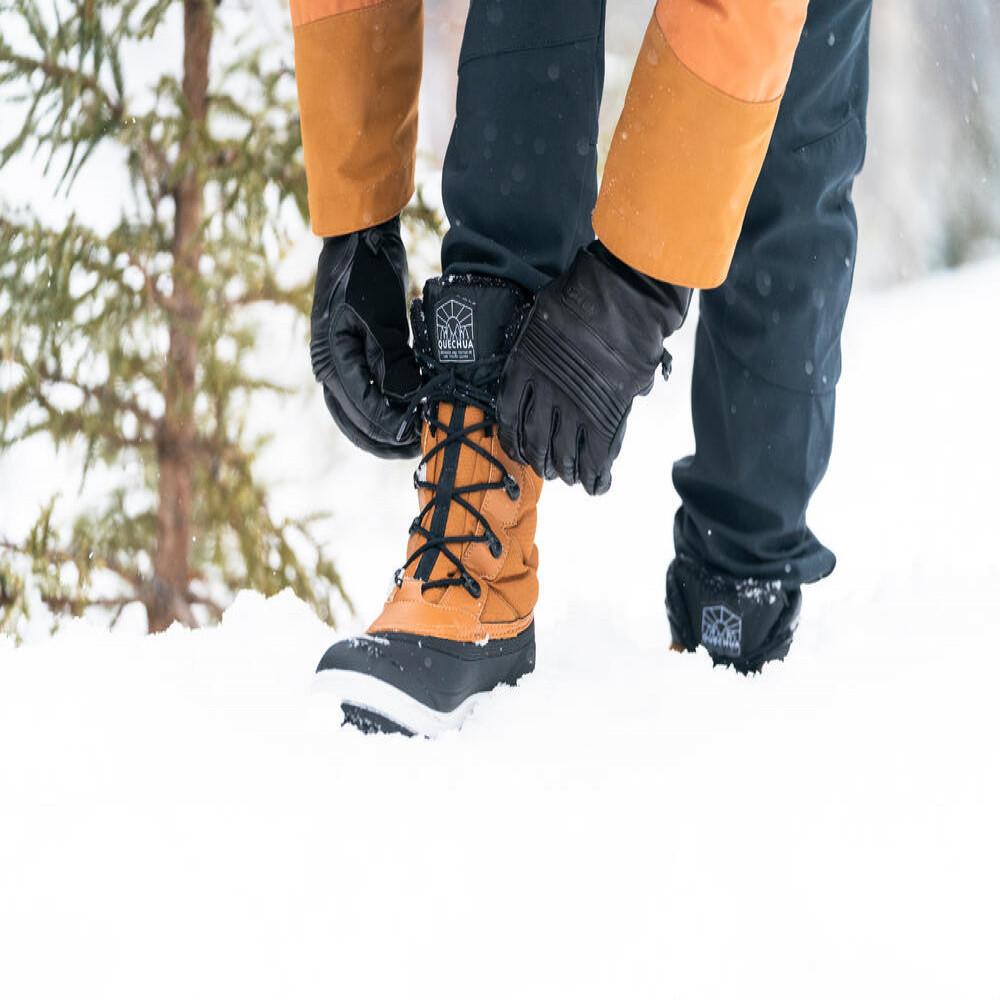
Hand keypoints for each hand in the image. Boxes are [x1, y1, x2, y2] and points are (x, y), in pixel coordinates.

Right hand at [310, 216, 421, 458]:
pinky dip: (378, 414)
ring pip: (353, 416)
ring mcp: (336, 364)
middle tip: (417, 447)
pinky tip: (400, 421)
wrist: (359, 240)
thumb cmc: (368, 272)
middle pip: (353, 419)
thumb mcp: (381, 316)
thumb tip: (404, 400)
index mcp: (331, 356)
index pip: (360, 405)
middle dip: (385, 439)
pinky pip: (360, 399)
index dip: (388, 424)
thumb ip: (390, 358)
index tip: (414, 435)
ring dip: (380, 433)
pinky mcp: (349, 359)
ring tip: (410, 443)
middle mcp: (328, 366)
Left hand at [497, 242, 689, 494]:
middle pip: (534, 441)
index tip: (516, 449)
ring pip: (561, 455)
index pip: (508, 415)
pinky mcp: (603, 419)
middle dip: (540, 460)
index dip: (512, 438)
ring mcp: (573, 409)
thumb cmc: (583, 295)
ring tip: (570, 476)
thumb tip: (541, 363)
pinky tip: (597, 486)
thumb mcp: (543, 318)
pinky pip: (595, 459)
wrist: (620, 298)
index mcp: (522, 369)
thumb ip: (540, 348)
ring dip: (565, 470)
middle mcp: (542, 395)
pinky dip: (596, 477)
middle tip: (547, 468)